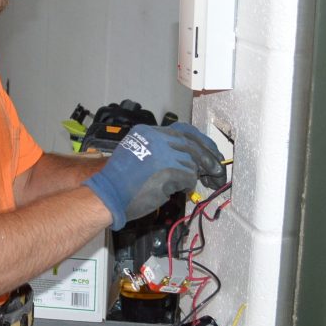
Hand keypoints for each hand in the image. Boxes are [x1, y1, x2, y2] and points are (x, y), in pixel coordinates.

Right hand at [83, 123, 224, 229]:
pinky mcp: (169, 170)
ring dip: (191, 176)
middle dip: (208, 158)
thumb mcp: (136, 153)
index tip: (211, 150)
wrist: (109, 195)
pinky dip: (187, 186)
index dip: (200, 141)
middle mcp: (156, 138)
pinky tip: (178, 190)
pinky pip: (189, 177)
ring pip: (191, 162)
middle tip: (217, 170)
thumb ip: (158, 149)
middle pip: (192, 144)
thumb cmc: (120, 181)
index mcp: (148, 131)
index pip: (182, 130)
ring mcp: (163, 153)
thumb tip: (187, 157)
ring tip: (183, 184)